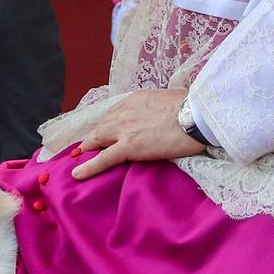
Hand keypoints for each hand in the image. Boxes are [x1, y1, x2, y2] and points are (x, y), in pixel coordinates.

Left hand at [72, 88, 201, 180]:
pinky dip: (89, 167)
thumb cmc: (191, 106)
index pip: (114, 113)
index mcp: (135, 100)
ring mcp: (124, 130)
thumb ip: (160, 106)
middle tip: (86, 146)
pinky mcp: (128, 147)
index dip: (107, 124)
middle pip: (102, 126)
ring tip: (79, 157)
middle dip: (93, 136)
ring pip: (98, 140)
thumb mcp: (170, 98)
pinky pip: (103, 159)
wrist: (195, 115)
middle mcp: (125, 112)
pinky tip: (77, 174)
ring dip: (88, 148)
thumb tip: (167, 111)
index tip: (103, 130)